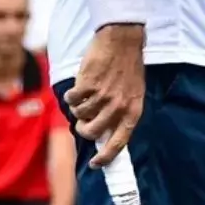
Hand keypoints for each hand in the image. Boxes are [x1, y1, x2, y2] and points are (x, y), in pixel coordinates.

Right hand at [63, 23, 145, 167]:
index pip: (120, 142)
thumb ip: (121, 111)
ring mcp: (103, 96)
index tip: (96, 164)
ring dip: (78, 108)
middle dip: (84, 129)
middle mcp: (118, 106)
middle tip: (83, 121)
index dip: (107, 156)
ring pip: (79, 115)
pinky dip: (71, 95)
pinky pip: (71, 100)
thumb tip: (105, 133)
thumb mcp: (133, 91)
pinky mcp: (88, 85)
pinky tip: (79, 86)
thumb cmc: (128, 66)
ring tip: (85, 95)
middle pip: (92, 132)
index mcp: (133, 109)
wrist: (122, 40)